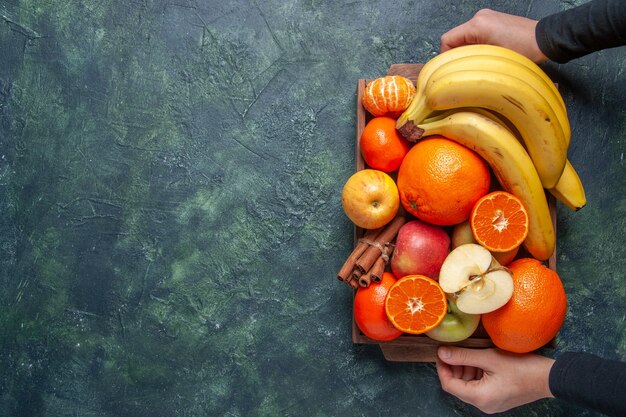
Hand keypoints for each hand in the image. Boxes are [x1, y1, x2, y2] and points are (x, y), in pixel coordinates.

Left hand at [436, 346, 554, 413]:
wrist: (549, 378)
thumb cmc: (522, 367)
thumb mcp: (489, 358)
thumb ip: (463, 356)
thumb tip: (442, 353)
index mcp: (479, 397)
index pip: (449, 385)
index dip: (442, 368)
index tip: (441, 352)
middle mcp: (483, 405)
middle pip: (458, 386)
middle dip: (454, 367)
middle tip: (455, 349)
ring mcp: (491, 403)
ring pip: (468, 386)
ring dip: (465, 369)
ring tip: (469, 353)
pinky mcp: (498, 399)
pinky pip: (479, 387)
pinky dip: (476, 374)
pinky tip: (480, 360)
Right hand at [440, 9, 548, 63]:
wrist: (544, 40)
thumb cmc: (523, 50)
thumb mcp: (492, 59)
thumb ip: (469, 60)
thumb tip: (455, 68)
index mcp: (477, 25)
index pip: (446, 40)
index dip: (445, 57)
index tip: (452, 70)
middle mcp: (479, 17)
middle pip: (455, 38)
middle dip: (457, 55)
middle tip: (466, 69)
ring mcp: (486, 17)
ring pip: (464, 37)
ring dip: (467, 51)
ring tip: (479, 62)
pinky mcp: (492, 20)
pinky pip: (474, 34)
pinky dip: (475, 45)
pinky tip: (486, 55)